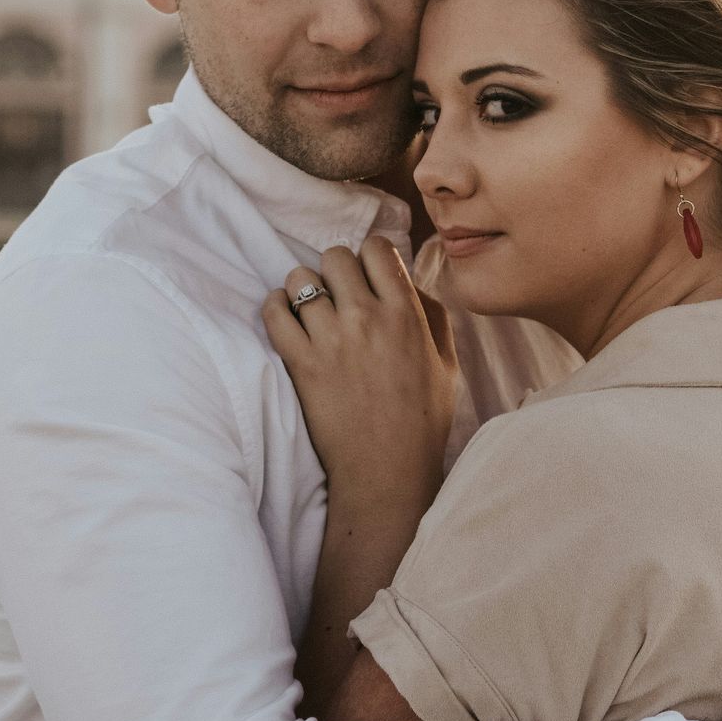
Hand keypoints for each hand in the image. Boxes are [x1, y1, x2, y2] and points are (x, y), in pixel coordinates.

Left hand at [261, 236, 458, 512]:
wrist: (387, 472)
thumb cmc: (422, 421)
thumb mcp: (447, 364)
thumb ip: (433, 315)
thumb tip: (408, 281)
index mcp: (406, 314)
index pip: (376, 249)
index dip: (369, 258)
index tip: (366, 276)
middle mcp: (368, 318)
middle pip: (335, 256)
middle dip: (336, 270)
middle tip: (338, 295)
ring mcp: (331, 339)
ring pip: (301, 278)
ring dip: (304, 289)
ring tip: (310, 309)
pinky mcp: (301, 363)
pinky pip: (274, 312)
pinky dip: (276, 308)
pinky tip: (287, 319)